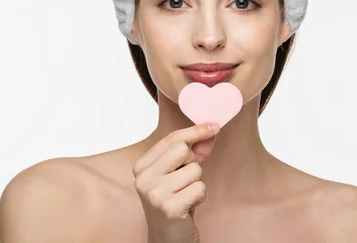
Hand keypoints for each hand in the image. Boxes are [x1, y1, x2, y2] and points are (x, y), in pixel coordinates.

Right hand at [133, 123, 220, 242]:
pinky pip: (200, 188)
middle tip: (186, 180)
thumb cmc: (174, 204)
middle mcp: (144, 178)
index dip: (195, 131)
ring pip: (195, 170)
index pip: (171, 139)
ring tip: (186, 196)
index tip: (214, 125)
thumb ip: (194, 152)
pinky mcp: (169, 208)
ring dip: (198, 183)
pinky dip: (200, 196)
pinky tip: (189, 206)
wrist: (168, 240)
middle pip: (182, 149)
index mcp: (142, 166)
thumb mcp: (180, 175)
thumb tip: (211, 130)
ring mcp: (154, 193)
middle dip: (193, 162)